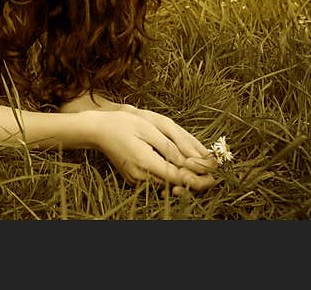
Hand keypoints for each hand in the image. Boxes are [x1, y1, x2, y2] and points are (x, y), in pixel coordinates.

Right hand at [93, 107, 216, 193]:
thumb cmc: (121, 124)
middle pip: (175, 185)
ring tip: (197, 169)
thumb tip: (191, 162)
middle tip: (210, 174)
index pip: (179, 179)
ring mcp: (136, 180)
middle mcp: (142, 177)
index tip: (214, 176)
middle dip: (194, 180)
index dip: (199, 180)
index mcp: (146, 164)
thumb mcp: (148, 129)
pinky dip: (170, 177)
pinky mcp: (134, 178)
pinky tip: (177, 167)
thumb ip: (170, 147)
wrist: (96, 130)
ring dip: (183, 179)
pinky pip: (157, 181)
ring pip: (167, 185)